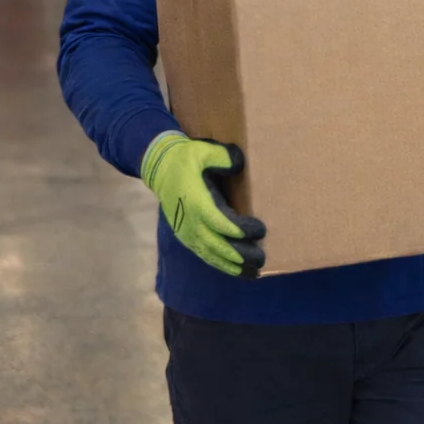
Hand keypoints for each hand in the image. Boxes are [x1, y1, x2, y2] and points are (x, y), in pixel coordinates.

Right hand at [141, 133, 266, 277]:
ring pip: (211, 254)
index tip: (261, 230)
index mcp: (196, 201)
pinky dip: (222, 265)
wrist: (161, 169)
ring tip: (254, 272)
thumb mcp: (204, 150)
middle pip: (218, 244)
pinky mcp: (187, 237)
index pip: (220, 221)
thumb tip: (238, 164)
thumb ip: (222, 156)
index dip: (241, 229)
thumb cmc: (187, 158)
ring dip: (233, 265)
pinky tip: (238, 271)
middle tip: (262, 259)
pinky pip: (205, 254)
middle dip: (241, 254)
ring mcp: (187, 232)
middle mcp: (191, 221)